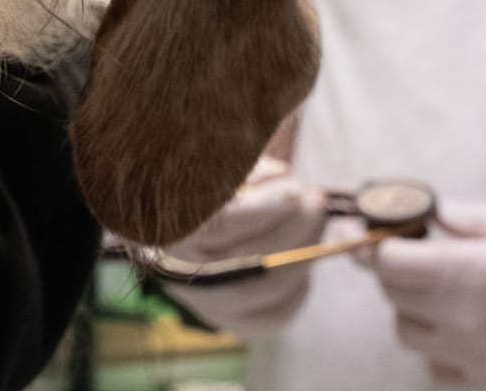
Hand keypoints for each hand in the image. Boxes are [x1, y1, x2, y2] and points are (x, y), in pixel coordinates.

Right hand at [161, 157, 329, 337]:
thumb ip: (242, 166)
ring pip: (267, 288)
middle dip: (293, 229)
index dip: (260, 211)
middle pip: (249, 262)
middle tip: (314, 199)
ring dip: (304, 251)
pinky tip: (303, 254)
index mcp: (170, 230)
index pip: (217, 227)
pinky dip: (300, 286)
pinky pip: (276, 314)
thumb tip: (280, 176)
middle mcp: (183, 274)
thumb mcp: (213, 164)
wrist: (186, 225)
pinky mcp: (234, 321)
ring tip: (315, 217)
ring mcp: (207, 303)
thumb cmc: (202, 184)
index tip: (292, 191)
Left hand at [366, 203, 485, 389]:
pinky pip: (438, 368)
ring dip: (415, 309)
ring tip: (451, 291)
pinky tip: (471, 330)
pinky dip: (441, 348)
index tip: (363, 227)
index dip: (367, 240)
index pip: (386, 261)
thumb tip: (426, 213)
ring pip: (409, 334)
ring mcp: (473, 363)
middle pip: (392, 296)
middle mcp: (462, 323)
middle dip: (396, 269)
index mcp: (471, 274)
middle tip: (420, 250)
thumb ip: (471, 218)